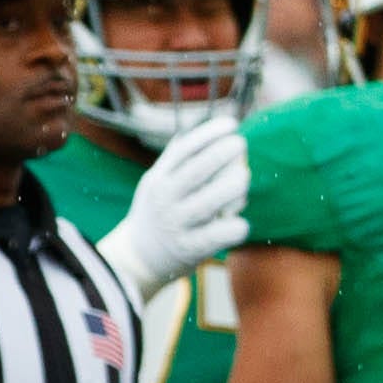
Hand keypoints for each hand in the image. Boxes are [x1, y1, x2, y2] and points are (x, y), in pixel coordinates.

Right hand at [100, 113, 250, 300]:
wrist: (138, 258)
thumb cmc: (158, 212)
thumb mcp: (156, 182)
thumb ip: (176, 159)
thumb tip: (200, 128)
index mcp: (158, 179)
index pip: (183, 150)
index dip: (208, 134)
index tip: (231, 123)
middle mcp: (165, 199)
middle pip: (196, 171)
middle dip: (221, 153)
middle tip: (241, 143)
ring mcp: (176, 224)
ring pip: (208, 202)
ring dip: (232, 187)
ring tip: (244, 177)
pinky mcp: (190, 249)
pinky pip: (217, 236)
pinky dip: (234, 227)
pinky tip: (241, 222)